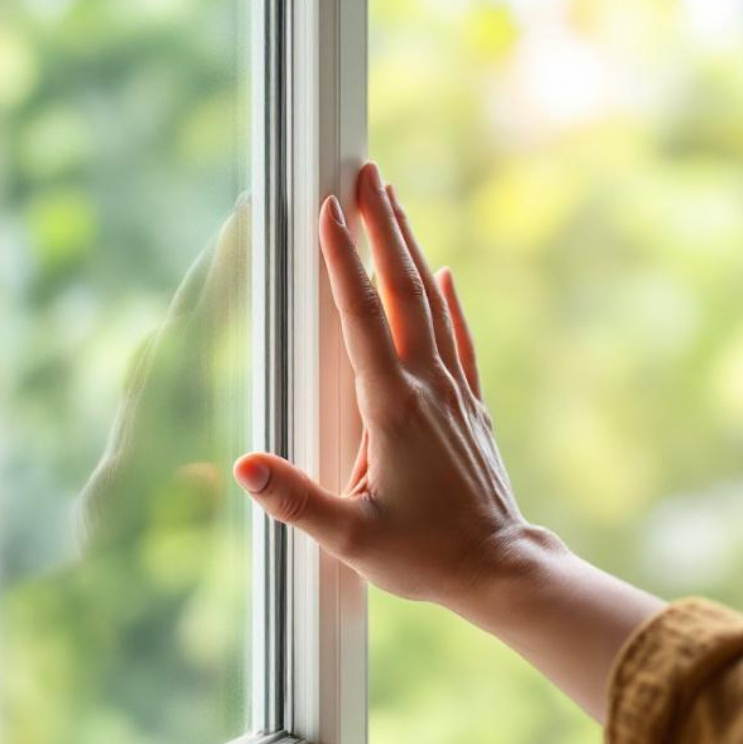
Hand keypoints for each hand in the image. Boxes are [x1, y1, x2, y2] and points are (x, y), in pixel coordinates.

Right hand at [233, 163, 563, 621]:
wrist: (500, 571)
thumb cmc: (424, 558)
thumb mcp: (350, 538)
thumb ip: (295, 500)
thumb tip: (242, 466)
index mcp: (393, 409)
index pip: (361, 318)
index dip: (340, 260)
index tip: (327, 208)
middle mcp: (427, 387)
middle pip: (401, 290)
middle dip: (381, 228)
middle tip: (366, 173)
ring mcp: (454, 394)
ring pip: (430, 304)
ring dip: (410, 248)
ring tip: (393, 201)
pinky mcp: (470, 408)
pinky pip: (458, 339)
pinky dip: (449, 301)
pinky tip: (444, 273)